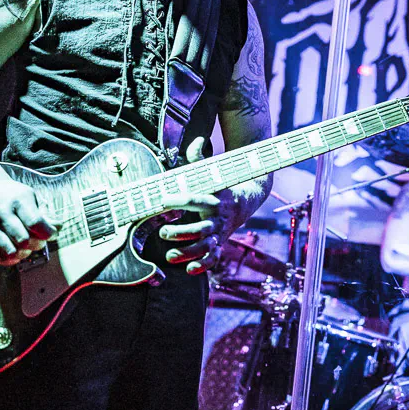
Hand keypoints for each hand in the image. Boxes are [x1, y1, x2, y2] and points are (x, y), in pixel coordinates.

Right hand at [0, 177, 58, 265]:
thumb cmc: (13, 195)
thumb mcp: (32, 196)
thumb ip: (45, 213)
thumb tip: (58, 227)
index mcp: (18, 201)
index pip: (35, 222)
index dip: (48, 232)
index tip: (53, 233)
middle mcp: (3, 214)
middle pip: (25, 240)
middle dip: (38, 244)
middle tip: (40, 238)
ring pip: (12, 251)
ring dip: (25, 252)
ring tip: (28, 244)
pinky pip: (0, 257)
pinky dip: (12, 259)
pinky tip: (17, 249)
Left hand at [160, 137, 242, 275]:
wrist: (246, 201)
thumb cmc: (221, 185)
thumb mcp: (213, 170)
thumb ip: (199, 157)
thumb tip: (197, 139)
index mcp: (214, 199)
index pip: (195, 200)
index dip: (178, 200)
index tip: (162, 199)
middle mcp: (217, 219)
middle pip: (200, 229)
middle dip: (181, 233)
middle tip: (163, 232)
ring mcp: (219, 233)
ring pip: (205, 248)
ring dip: (188, 254)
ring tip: (170, 255)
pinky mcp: (220, 244)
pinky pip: (214, 259)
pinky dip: (203, 266)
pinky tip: (188, 269)